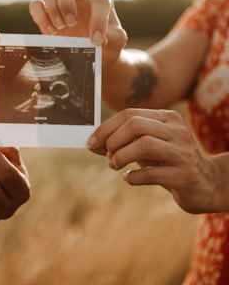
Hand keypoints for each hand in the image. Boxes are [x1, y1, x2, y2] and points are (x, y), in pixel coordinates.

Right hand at [29, 0, 126, 67]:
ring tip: (60, 27)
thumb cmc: (106, 43)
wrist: (92, 53)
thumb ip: (115, 39)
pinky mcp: (46, 14)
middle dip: (65, 1)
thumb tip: (101, 39)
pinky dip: (40, 17)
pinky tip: (51, 31)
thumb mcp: (116, 43)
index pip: (98, 0)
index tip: (96, 41)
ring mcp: (60, 2)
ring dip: (51, 6)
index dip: (98, 20)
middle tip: (71, 23)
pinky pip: (35, 5)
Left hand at [87, 108, 216, 213]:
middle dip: (113, 141)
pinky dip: (134, 176)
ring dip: (121, 156)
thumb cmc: (167, 162)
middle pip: (136, 125)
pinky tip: (129, 178)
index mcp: (167, 118)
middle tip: (108, 156)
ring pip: (145, 144)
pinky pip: (153, 173)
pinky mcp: (187, 175)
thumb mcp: (144, 148)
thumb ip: (120, 143)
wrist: (206, 184)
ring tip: (115, 165)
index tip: (91, 142)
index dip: (105, 128)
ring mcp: (184, 152)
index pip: (129, 114)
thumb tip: (92, 143)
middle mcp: (177, 131)